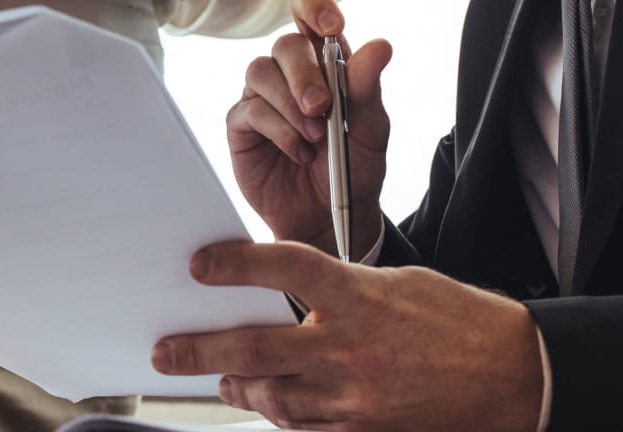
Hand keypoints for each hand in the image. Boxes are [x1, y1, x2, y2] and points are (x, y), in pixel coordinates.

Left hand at [151, 242, 545, 431]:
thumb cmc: (459, 321)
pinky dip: (278, 416)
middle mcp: (352, 346)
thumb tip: (289, 293)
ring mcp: (357, 396)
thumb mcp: (401, 284)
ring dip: (237, 388)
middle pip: (256, 347)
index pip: (284, 267)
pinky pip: (305, 428)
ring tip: (220, 382)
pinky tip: (266, 406)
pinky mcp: (368, 431)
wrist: (516, 373)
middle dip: (201, 350)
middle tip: (166, 351)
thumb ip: (343, 289)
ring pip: (273, 395)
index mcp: (362, 296)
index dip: (234, 264)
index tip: (199, 265)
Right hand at [229, 0, 389, 255]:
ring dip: (289, 104)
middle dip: (304, 74)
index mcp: (328, 64)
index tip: (332, 25)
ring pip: (260, 71)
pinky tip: (298, 152)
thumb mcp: (371, 130)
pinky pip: (249, 111)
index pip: (313, 19)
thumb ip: (368, 88)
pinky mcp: (242, 126)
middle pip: (285, 46)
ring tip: (314, 137)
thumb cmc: (353, 170)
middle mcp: (292, 75)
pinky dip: (278, 130)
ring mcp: (263, 98)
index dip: (315, 10)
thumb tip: (380, 46)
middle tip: (322, 108)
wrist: (328, 219)